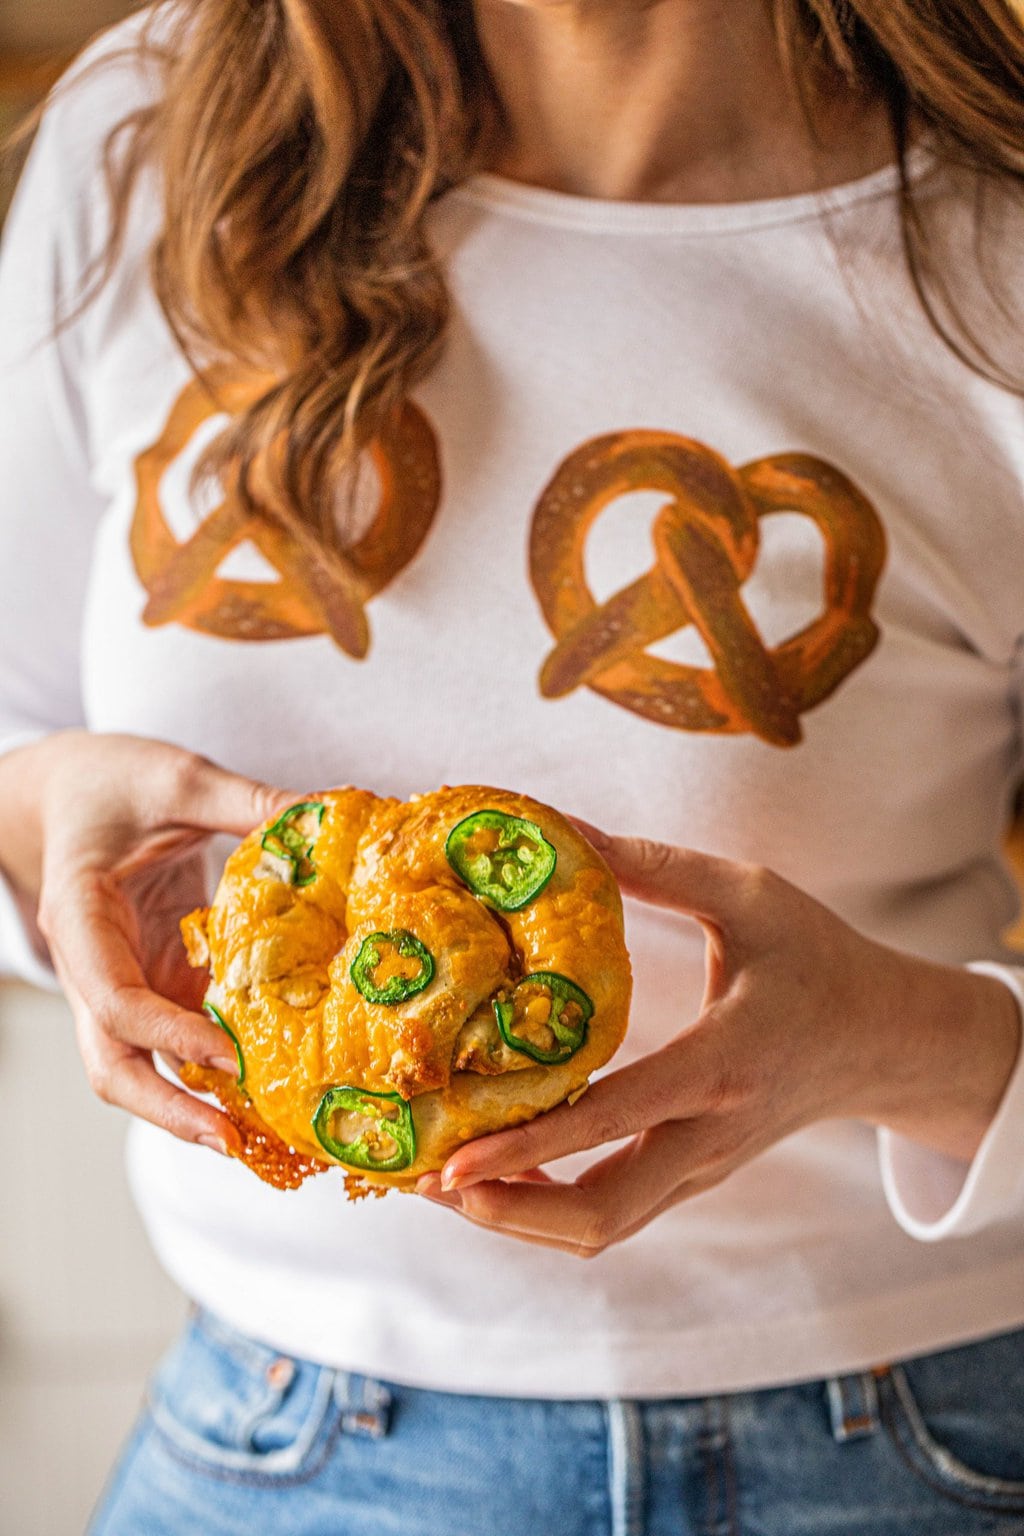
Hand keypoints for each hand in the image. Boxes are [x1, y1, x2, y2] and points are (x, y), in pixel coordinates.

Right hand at [3, 731, 298, 1154]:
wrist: (64, 788)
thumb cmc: (109, 779)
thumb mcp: (178, 777)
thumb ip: (247, 800)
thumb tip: (327, 815)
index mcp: (83, 917)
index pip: (115, 999)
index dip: (171, 1036)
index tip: (232, 1055)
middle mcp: (91, 966)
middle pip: (112, 1064)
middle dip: (168, 1111)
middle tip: (237, 1142)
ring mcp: (119, 982)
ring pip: (137, 1065)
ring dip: (191, 1103)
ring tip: (263, 1136)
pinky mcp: (149, 982)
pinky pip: (172, 1041)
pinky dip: (212, 1068)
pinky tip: (269, 1084)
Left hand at [417, 830, 1021, 1256]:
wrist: (887, 1038)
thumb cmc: (819, 957)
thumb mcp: (748, 894)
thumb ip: (653, 865)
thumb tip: (557, 826)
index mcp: (724, 1062)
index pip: (617, 1118)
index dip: (531, 1146)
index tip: (456, 1164)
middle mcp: (712, 1133)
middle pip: (601, 1213)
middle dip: (506, 1210)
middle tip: (428, 1179)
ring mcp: (706, 1166)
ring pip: (604, 1229)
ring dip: (520, 1218)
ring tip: (445, 1182)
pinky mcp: (698, 1173)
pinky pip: (617, 1212)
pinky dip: (551, 1207)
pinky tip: (501, 1171)